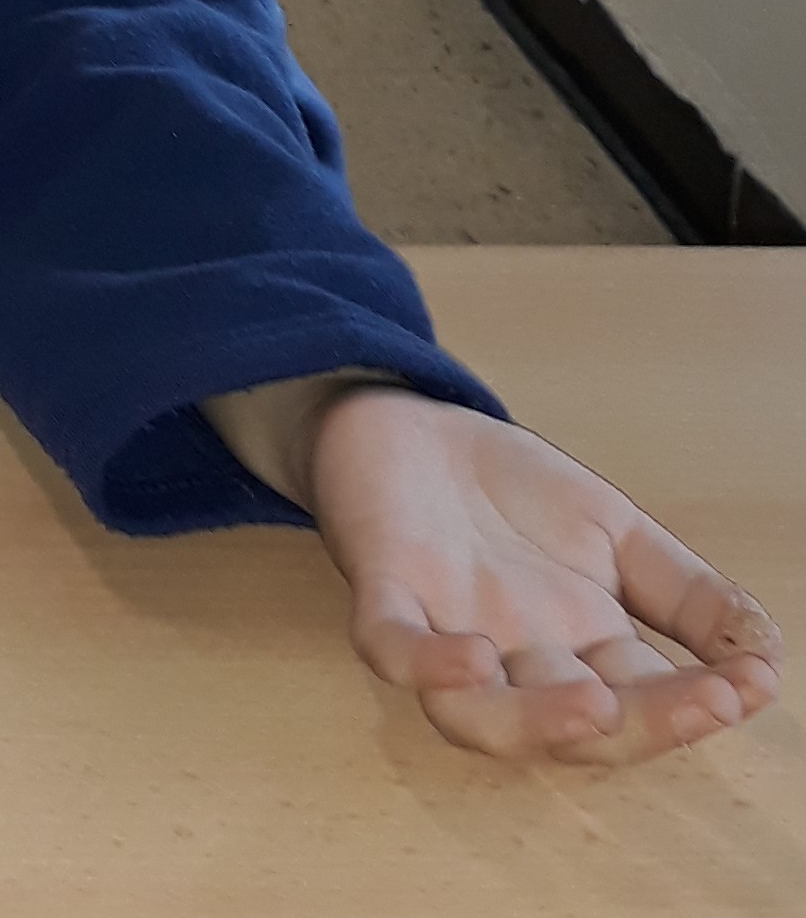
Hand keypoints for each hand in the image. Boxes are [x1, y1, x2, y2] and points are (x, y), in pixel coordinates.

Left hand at [310, 389, 781, 763]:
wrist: (402, 420)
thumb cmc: (506, 490)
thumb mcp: (614, 531)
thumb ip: (688, 593)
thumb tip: (769, 652)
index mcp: (582, 647)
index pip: (647, 699)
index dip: (701, 703)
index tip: (755, 682)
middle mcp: (518, 656)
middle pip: (577, 727)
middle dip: (646, 724)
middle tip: (710, 699)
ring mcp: (446, 628)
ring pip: (479, 718)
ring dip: (537, 723)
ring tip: (595, 703)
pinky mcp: (381, 589)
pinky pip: (391, 647)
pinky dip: (426, 663)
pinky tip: (474, 656)